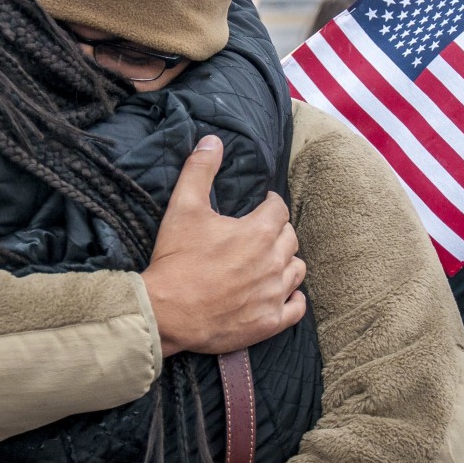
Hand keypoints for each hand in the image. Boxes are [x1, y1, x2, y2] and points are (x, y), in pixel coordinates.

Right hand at [142, 135, 306, 356]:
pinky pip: (297, 307)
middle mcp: (273, 262)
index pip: (279, 209)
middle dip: (279, 231)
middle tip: (261, 232)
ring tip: (271, 260)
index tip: (262, 204)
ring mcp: (274, 294)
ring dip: (287, 262)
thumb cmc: (176, 259)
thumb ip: (200, 170)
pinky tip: (280, 293)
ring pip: (297, 271)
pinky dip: (293, 298)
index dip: (271, 203)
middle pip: (291, 238)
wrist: (166, 313)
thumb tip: (213, 140)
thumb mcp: (183, 207)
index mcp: (258, 232)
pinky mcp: (269, 322)